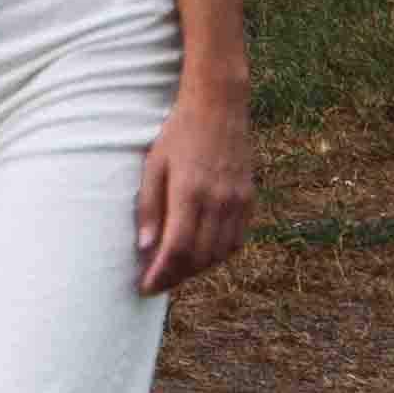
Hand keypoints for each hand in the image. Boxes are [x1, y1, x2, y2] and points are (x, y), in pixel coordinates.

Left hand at [135, 88, 254, 294]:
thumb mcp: (154, 163)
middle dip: (175, 276)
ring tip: (174, 272)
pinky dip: (217, 255)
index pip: (177, 248)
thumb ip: (150, 206)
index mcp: (190, 191)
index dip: (161, 274)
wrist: (218, 106)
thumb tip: (145, 248)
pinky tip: (201, 255)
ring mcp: (238, 202)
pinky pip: (236, 240)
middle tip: (155, 283)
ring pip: (220, 254)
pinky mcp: (249, 200)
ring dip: (196, 269)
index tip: (144, 286)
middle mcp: (218, 201)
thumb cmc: (178, 132)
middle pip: (199, 258)